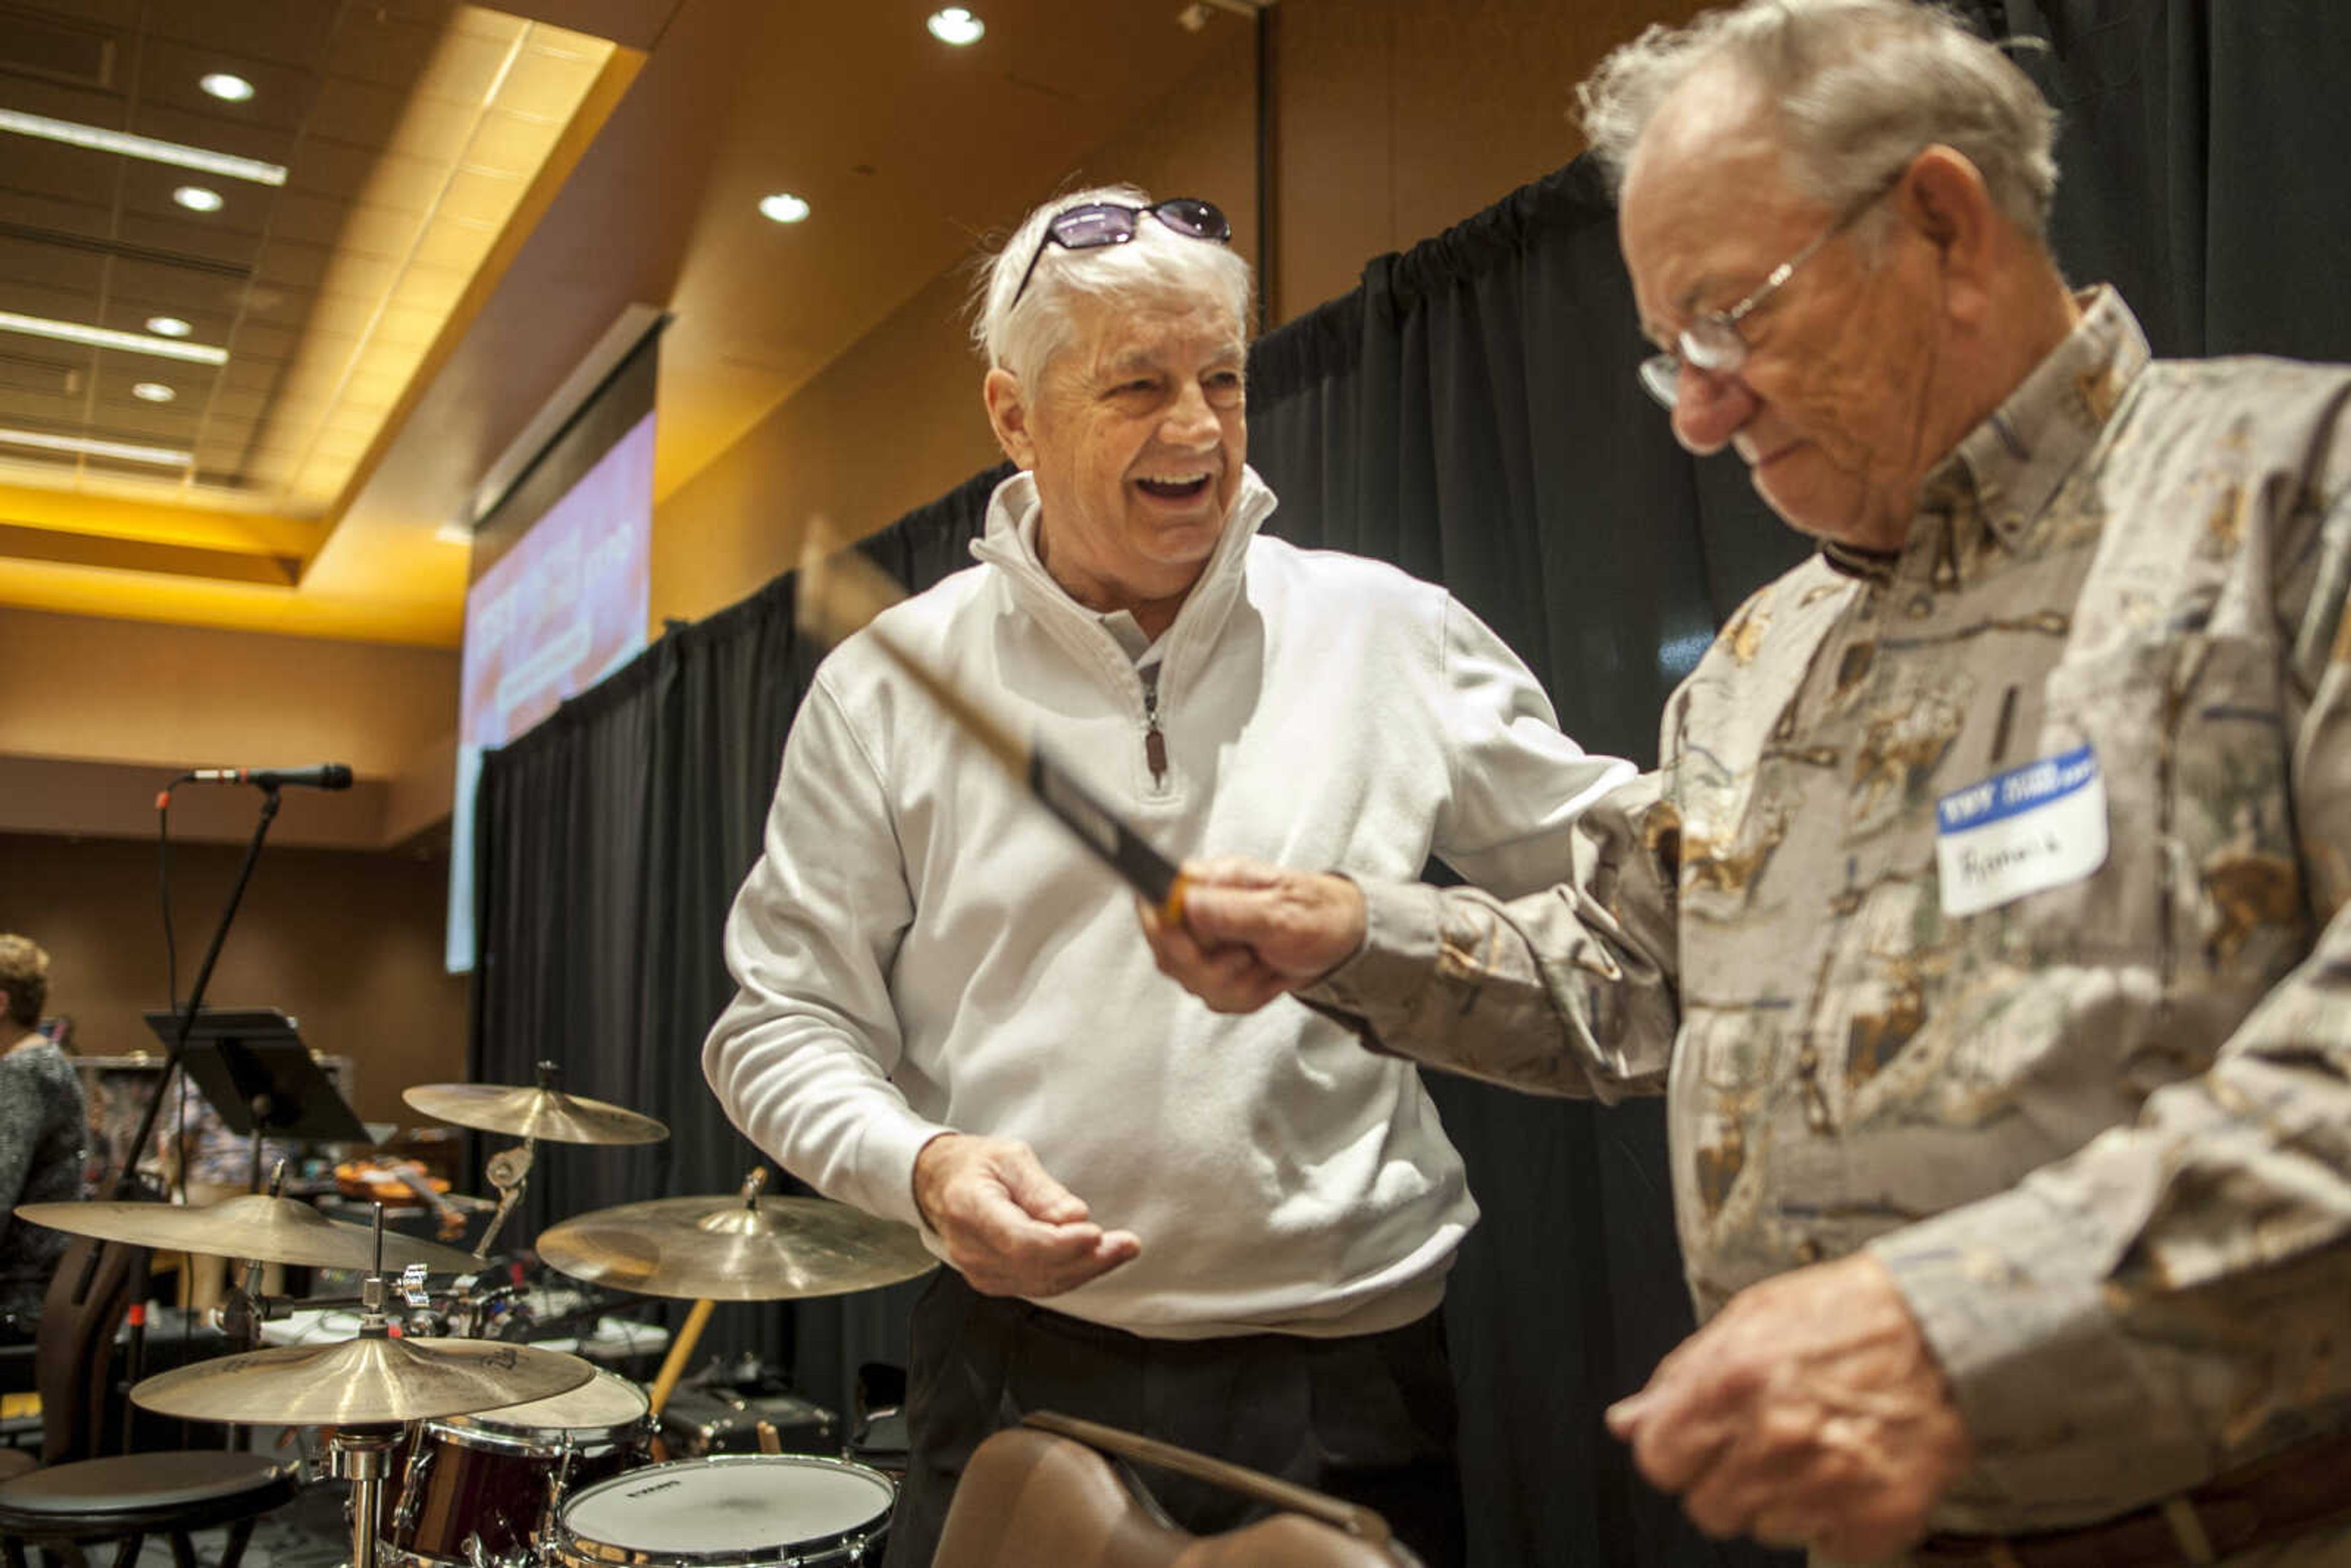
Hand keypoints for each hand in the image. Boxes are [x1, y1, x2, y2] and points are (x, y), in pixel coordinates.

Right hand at [911, 1132, 1139, 1297]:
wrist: (941, 1184)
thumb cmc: (975, 1165)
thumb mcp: (1010, 1157)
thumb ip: (1042, 1190)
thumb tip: (1075, 1219)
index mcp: (969, 1209)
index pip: (1020, 1241)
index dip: (1062, 1244)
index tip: (1096, 1234)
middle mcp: (971, 1249)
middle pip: (1036, 1268)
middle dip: (1088, 1260)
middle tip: (1126, 1244)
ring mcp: (980, 1271)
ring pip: (1042, 1283)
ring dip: (1086, 1270)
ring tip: (1121, 1250)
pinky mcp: (994, 1281)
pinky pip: (1038, 1285)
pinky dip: (1071, 1274)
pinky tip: (1096, 1259)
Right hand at [1139, 857, 1367, 1013]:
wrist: (1341, 938)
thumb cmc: (1317, 912)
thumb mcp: (1280, 910)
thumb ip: (1230, 909)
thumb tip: (1184, 903)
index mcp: (1210, 882)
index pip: (1156, 901)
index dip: (1161, 927)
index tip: (1185, 943)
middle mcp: (1201, 912)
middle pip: (1167, 952)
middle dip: (1209, 967)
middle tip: (1247, 955)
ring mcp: (1207, 945)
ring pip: (1191, 982)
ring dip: (1236, 983)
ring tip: (1264, 963)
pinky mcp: (1217, 972)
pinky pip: (1214, 998)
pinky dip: (1247, 995)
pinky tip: (1267, 976)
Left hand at [1605, 1252, 1972, 1558]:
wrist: (1948, 1329)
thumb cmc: (1847, 1316)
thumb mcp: (1750, 1320)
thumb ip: (1682, 1376)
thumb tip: (1628, 1419)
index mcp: (1732, 1382)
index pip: (1658, 1461)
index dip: (1675, 1451)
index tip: (1698, 1441)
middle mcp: (1775, 1439)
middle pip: (1707, 1508)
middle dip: (1725, 1480)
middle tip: (1765, 1443)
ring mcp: (1828, 1485)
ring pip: (1763, 1529)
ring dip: (1780, 1499)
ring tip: (1815, 1448)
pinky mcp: (1877, 1519)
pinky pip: (1825, 1546)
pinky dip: (1834, 1520)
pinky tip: (1850, 1472)